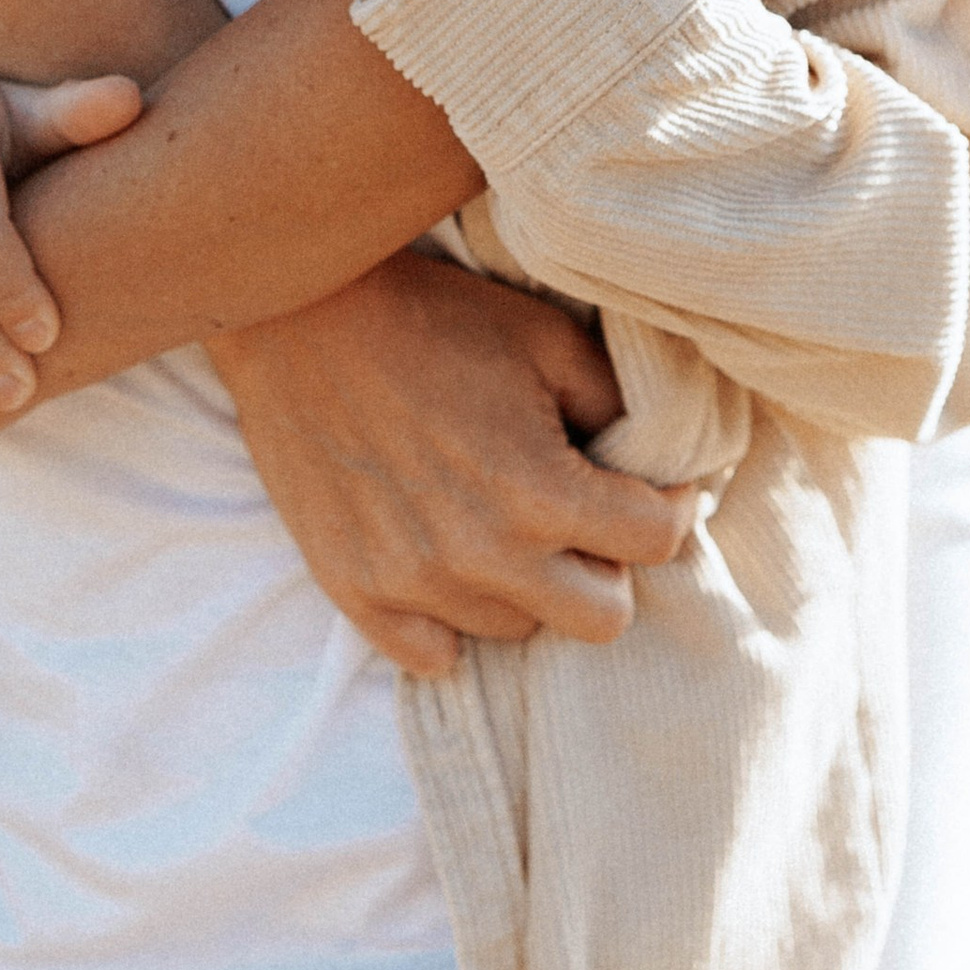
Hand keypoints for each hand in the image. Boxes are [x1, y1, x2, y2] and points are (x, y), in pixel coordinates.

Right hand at [208, 249, 697, 677]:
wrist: (300, 313)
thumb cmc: (432, 315)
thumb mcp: (546, 336)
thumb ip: (613, 405)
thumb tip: (658, 461)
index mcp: (541, 491)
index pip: (657, 543)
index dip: (669, 507)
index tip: (653, 487)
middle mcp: (483, 556)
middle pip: (602, 620)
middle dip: (608, 565)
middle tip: (579, 514)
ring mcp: (414, 584)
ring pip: (518, 630)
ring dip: (528, 585)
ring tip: (501, 518)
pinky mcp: (356, 592)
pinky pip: (433, 656)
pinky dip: (451, 618)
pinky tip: (448, 557)